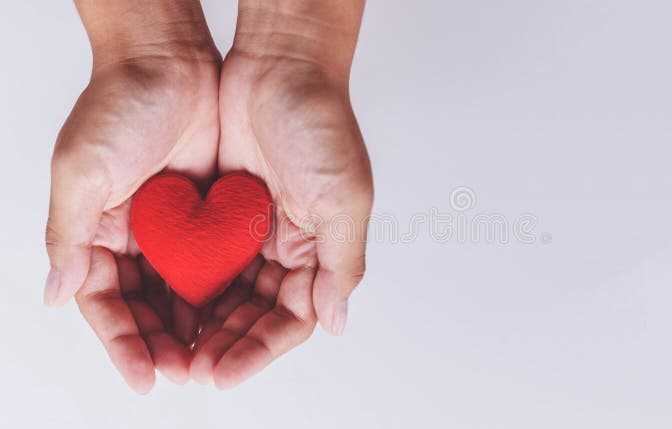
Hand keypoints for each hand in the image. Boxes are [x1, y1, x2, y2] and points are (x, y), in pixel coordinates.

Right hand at [45, 51, 220, 392]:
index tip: (145, 376)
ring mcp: (176, 229)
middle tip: (189, 373)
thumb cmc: (119, 103)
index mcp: (98, 233)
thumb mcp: (82, 169)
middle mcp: (136, 238)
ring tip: (215, 359)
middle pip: (149, 309)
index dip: (124, 343)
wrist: (173, 59)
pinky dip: (224, 293)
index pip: (108, 304)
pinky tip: (238, 317)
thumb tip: (57, 293)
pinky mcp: (212, 216)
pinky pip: (218, 264)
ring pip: (185, 295)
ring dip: (197, 328)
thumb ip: (69, 234)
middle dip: (165, 345)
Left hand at [190, 20, 372, 385]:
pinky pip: (201, 259)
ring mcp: (250, 231)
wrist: (276, 65)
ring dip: (204, 325)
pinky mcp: (219, 212)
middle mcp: (286, 246)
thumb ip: (341, 262)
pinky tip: (164, 308)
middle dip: (227, 345)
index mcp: (320, 249)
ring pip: (226, 294)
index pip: (293, 318)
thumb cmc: (321, 123)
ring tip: (175, 352)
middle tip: (194, 371)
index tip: (225, 373)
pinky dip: (186, 287)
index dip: (261, 350)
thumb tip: (335, 322)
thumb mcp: (345, 197)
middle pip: (256, 314)